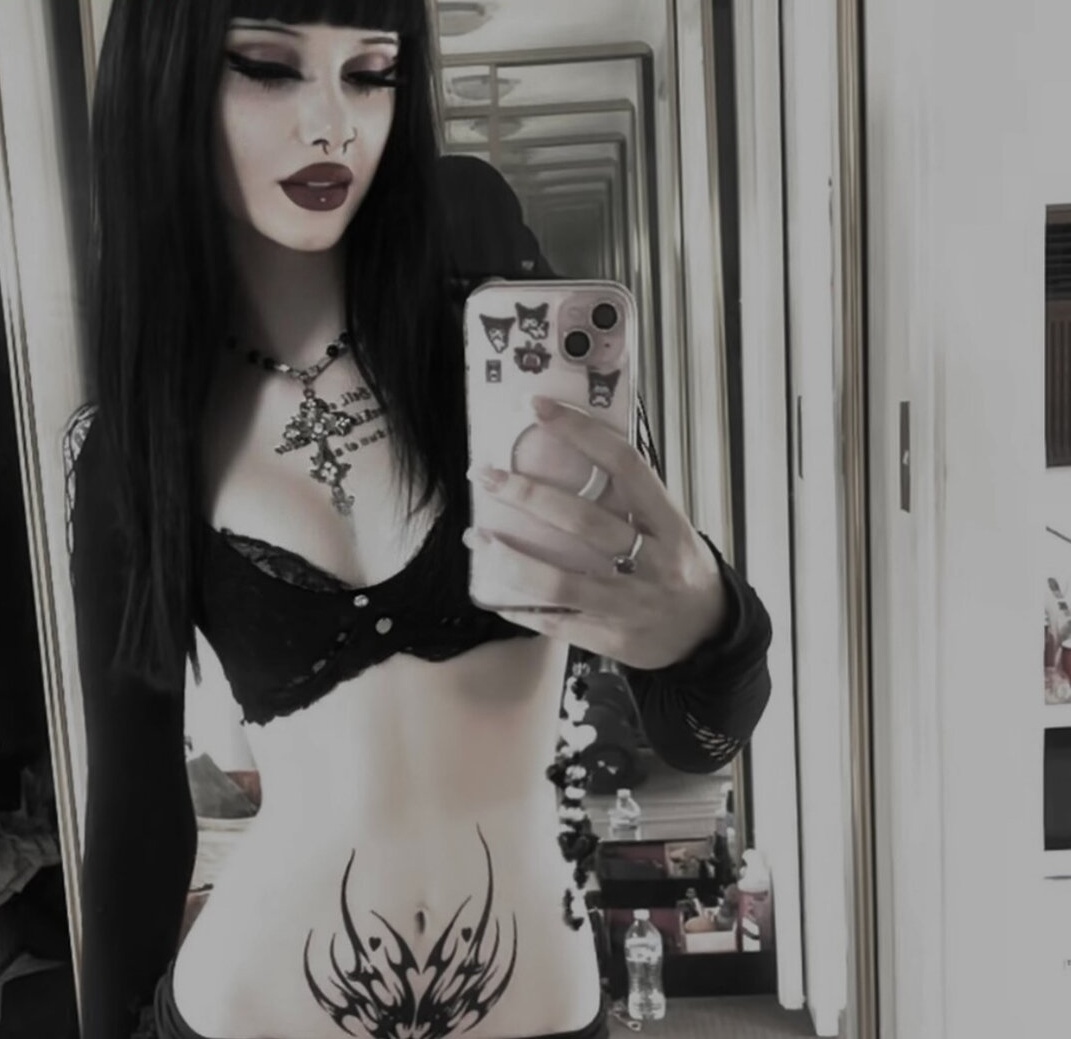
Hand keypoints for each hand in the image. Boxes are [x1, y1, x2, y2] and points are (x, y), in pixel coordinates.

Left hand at [464, 395, 728, 669]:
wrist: (706, 633)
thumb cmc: (678, 567)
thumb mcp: (670, 525)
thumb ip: (630, 495)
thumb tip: (573, 447)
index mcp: (669, 524)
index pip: (625, 465)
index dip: (581, 432)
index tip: (538, 408)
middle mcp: (652, 562)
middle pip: (584, 522)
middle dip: (528, 494)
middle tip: (487, 475)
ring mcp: (629, 604)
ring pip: (561, 582)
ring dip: (511, 559)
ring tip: (476, 537)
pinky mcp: (609, 638)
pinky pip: (555, 622)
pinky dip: (519, 605)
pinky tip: (492, 587)